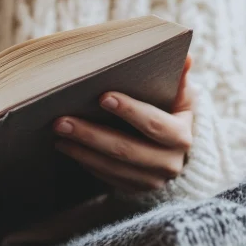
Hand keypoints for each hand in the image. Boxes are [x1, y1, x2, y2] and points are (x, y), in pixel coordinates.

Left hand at [53, 56, 194, 190]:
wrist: (174, 149)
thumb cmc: (172, 111)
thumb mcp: (181, 95)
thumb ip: (180, 77)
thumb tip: (187, 56)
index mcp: (182, 136)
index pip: (155, 125)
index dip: (130, 111)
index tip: (103, 97)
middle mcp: (170, 163)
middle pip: (126, 150)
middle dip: (91, 135)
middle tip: (62, 120)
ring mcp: (152, 180)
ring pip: (112, 167)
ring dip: (82, 150)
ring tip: (59, 133)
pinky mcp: (135, 189)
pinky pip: (107, 177)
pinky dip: (86, 161)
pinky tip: (68, 147)